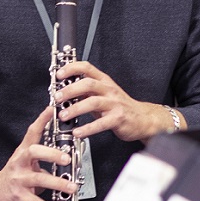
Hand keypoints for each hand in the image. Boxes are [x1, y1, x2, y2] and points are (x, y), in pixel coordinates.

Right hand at [0, 107, 75, 200]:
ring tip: (71, 188)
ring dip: (57, 184)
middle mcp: (20, 163)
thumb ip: (44, 157)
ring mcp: (18, 179)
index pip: (32, 132)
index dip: (42, 120)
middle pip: (34, 152)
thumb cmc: (15, 176)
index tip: (51, 109)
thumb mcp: (26, 161)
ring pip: (38, 179)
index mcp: (23, 152)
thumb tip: (67, 152)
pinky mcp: (18, 196)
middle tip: (67, 157)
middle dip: (52, 154)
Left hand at [54, 60, 177, 141]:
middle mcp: (109, 90)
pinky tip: (78, 132)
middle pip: (88, 84)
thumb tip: (64, 90)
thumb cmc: (119, 107)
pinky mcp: (118, 119)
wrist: (142, 119)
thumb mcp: (103, 94)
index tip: (59, 74)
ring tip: (63, 115)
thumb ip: (86, 92)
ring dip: (76, 109)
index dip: (72, 68)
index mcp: (104, 81)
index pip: (87, 68)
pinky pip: (101, 123)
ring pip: (93, 102)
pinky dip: (87, 128)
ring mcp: (115, 104)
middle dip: (70, 89)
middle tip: (57, 97)